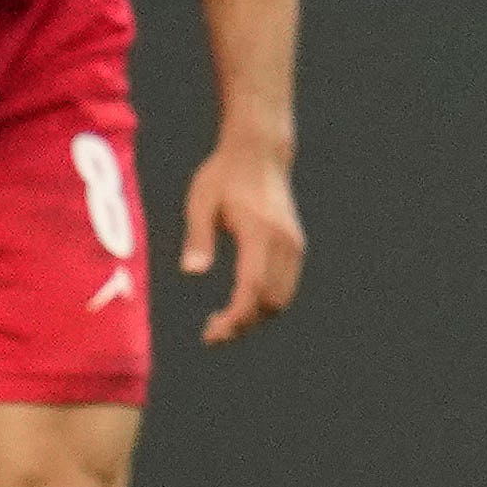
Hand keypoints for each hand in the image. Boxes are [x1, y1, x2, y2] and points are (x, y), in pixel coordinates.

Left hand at [185, 131, 304, 342]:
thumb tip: (191, 272)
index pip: (251, 289)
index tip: (211, 334)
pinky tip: (241, 302)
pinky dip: (265, 302)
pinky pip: (285, 286)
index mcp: (259, 233)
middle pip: (270, 302)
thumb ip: (198, 237)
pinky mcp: (294, 245)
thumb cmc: (224, 175)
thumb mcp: (201, 202)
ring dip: (255, 316)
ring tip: (224, 320)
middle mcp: (283, 243)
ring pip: (281, 298)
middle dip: (243, 324)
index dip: (234, 319)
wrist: (259, 152)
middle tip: (212, 332)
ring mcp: (293, 245)